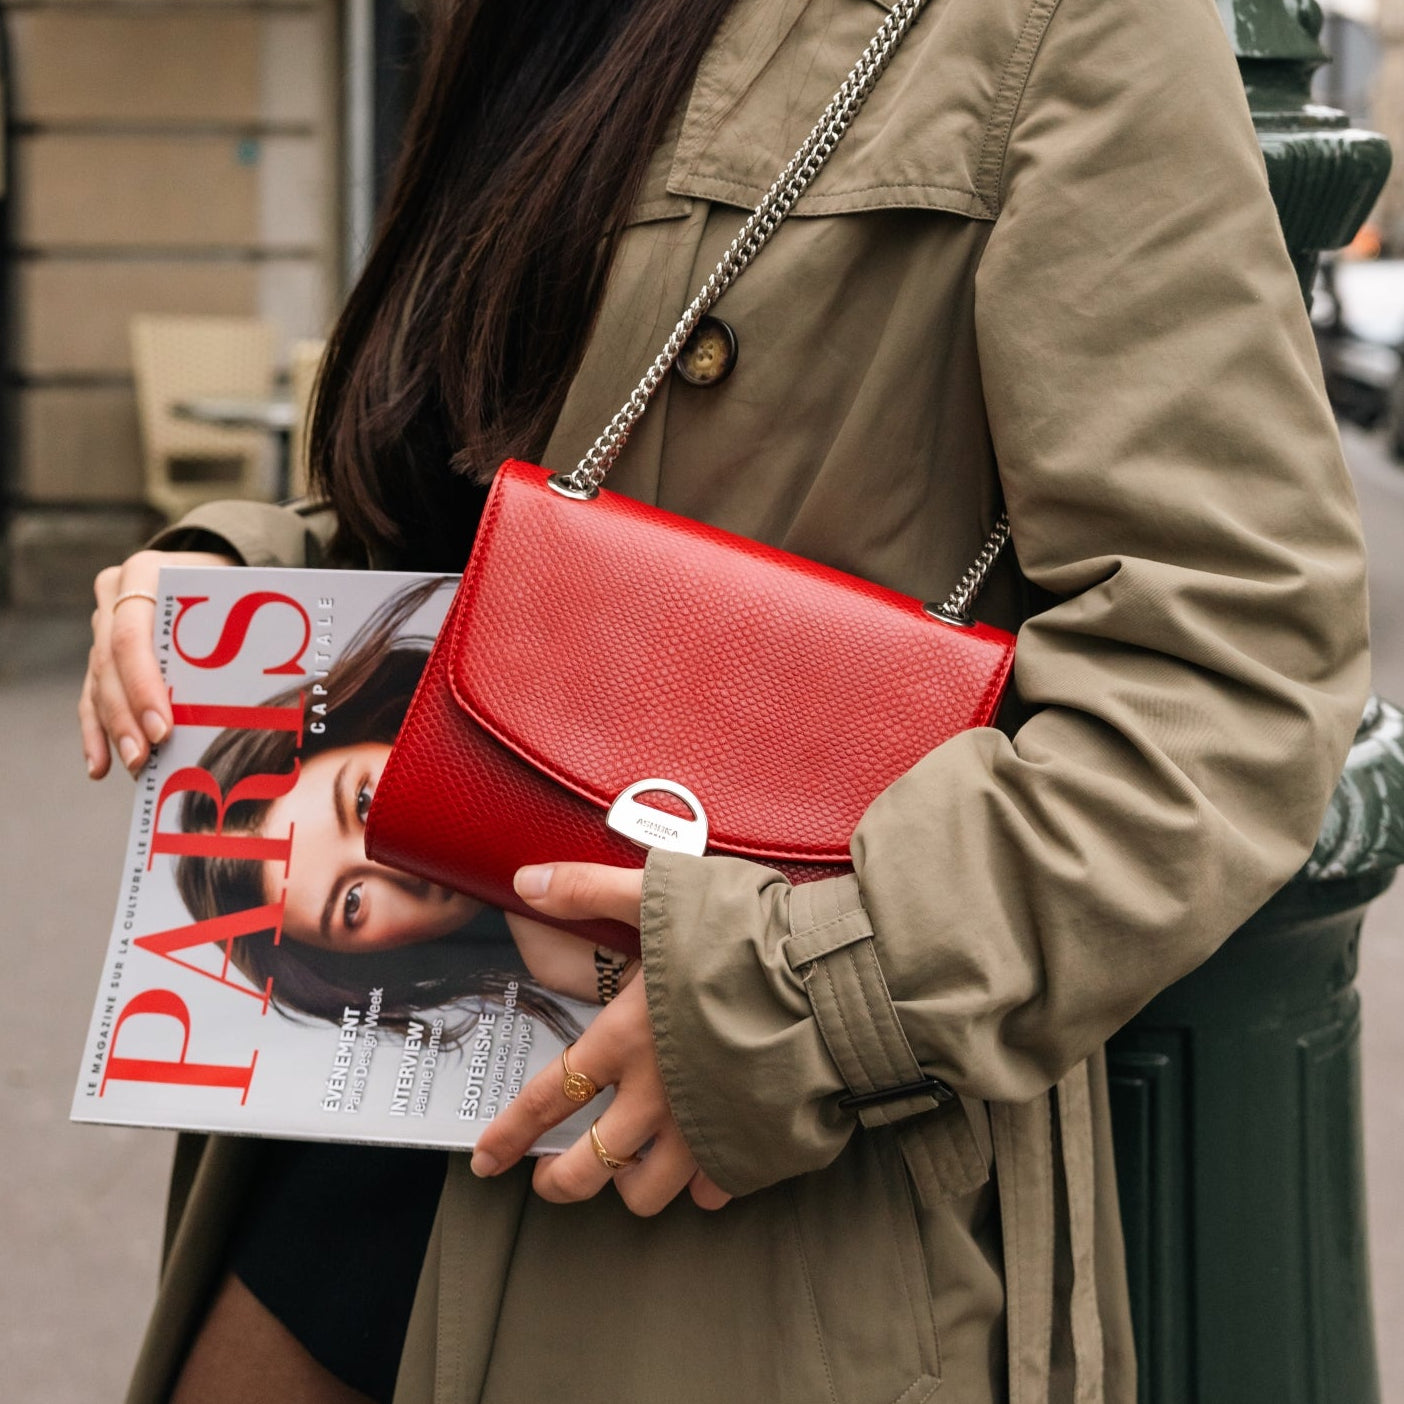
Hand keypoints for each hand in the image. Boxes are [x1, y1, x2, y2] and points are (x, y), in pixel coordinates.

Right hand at [80, 549, 237, 778]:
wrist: (214, 565)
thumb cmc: (234, 585)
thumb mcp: (239, 594)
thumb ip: (239, 631)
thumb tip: (269, 695)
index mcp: (144, 573)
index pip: (132, 636)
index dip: (142, 685)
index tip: (162, 728)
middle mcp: (115, 595)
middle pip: (110, 664)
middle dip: (126, 716)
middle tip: (144, 757)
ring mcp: (104, 623)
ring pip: (99, 682)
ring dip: (113, 729)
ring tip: (133, 766)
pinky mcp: (101, 650)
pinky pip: (92, 694)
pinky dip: (97, 731)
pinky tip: (100, 765)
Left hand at [470, 862, 731, 1215]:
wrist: (834, 974)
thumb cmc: (749, 931)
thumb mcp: (663, 891)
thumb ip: (591, 889)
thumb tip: (526, 882)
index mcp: (626, 1040)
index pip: (549, 1099)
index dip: (511, 1134)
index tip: (487, 1160)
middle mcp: (658, 1098)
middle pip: (589, 1168)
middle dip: (561, 1181)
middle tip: (553, 1180)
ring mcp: (706, 1131)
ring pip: (648, 1192)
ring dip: (631, 1184)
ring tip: (631, 1169)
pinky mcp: (754, 1147)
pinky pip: (716, 1189)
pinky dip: (704, 1182)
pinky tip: (706, 1158)